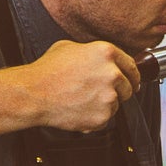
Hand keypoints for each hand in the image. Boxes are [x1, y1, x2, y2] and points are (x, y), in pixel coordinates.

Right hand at [17, 40, 140, 132]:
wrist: (33, 94)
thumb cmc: (47, 71)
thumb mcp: (69, 47)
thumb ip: (92, 52)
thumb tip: (102, 59)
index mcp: (106, 52)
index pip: (132, 65)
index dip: (132, 74)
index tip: (132, 80)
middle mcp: (112, 73)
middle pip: (129, 86)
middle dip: (118, 90)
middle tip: (98, 92)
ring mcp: (109, 96)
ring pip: (117, 104)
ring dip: (105, 104)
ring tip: (82, 99)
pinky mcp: (103, 115)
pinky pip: (106, 118)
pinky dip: (95, 116)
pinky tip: (79, 108)